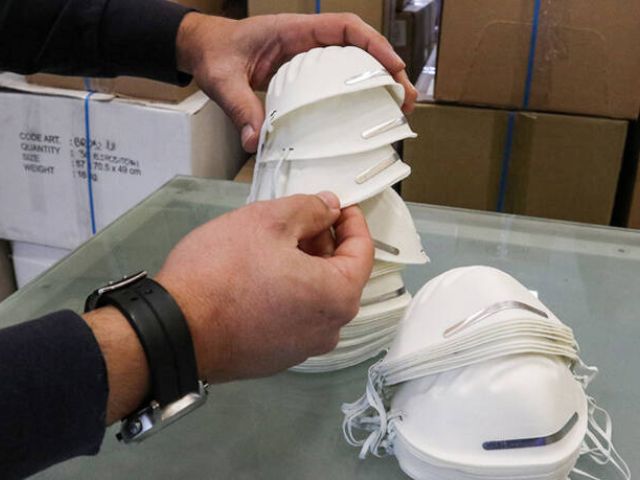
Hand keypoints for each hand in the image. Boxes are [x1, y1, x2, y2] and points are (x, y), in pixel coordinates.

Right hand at [155, 192, 373, 382]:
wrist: (173, 330)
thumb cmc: (223, 271)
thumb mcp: (268, 221)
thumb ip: (309, 209)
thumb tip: (330, 207)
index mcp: (338, 297)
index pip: (363, 252)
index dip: (352, 222)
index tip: (336, 204)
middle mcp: (328, 330)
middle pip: (338, 275)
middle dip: (322, 243)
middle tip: (295, 219)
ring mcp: (301, 350)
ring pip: (314, 296)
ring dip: (302, 266)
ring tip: (270, 245)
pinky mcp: (275, 359)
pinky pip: (293, 316)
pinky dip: (286, 292)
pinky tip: (257, 276)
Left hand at [176, 13, 417, 151]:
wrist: (204, 49)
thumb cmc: (215, 54)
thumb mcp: (223, 81)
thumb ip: (239, 108)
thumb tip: (255, 142)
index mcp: (292, 31)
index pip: (344, 27)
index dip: (374, 44)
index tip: (394, 66)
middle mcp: (306, 40)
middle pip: (358, 46)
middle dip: (387, 68)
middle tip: (407, 98)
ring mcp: (307, 55)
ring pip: (353, 61)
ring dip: (378, 80)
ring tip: (398, 107)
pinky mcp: (304, 71)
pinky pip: (337, 75)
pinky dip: (357, 89)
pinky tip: (366, 111)